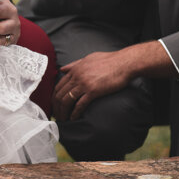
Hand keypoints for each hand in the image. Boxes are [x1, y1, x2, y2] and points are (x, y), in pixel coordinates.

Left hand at [52, 41, 173, 120]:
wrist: (123, 63)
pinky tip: (74, 118)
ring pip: (67, 100)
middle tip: (57, 115)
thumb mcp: (88, 58)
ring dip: (64, 112)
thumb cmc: (109, 60)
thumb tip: (63, 69)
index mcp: (75, 69)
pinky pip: (80, 104)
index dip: (55, 98)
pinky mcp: (93, 91)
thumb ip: (74, 64)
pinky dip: (75, 113)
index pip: (58, 86)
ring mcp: (84, 83)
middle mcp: (76, 76)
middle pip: (60, 94)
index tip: (55, 106)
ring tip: (64, 119)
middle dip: (56, 107)